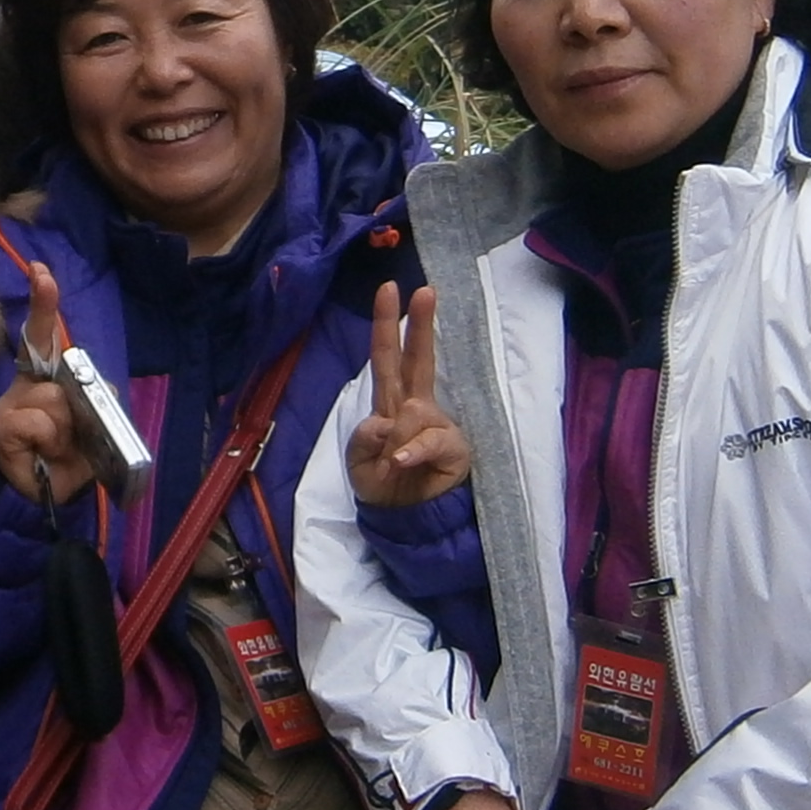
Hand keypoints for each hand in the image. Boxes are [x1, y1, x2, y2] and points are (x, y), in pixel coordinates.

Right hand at [0, 258, 84, 503]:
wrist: (50, 498)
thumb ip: (94, 398)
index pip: (42, 337)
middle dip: (75, 406)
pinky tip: (40, 452)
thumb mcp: (94, 424)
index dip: (42, 304)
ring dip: (64, 428)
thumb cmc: (72, 458)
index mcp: (45, 381)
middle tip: (72, 435)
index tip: (40, 271)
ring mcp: (9, 407)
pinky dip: (47, 439)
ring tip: (57, 447)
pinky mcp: (0, 428)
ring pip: (50, 399)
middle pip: (58, 375)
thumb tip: (84, 391)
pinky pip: (36, 421)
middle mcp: (23, 387)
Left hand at [346, 279, 474, 509]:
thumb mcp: (358, 464)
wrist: (408, 520)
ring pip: (414, 410)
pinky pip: (427, 441)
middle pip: (417, 359)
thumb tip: (385, 421)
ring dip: (395, 440)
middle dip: (420, 325)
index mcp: (390, 403)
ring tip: (392, 467)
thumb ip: (363, 440)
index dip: (386, 324)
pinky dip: (410, 451)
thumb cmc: (384, 485)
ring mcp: (436, 425)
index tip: (389, 289)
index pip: (386, 357)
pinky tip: (399, 461)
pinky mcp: (451, 447)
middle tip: (425, 291)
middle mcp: (415, 407)